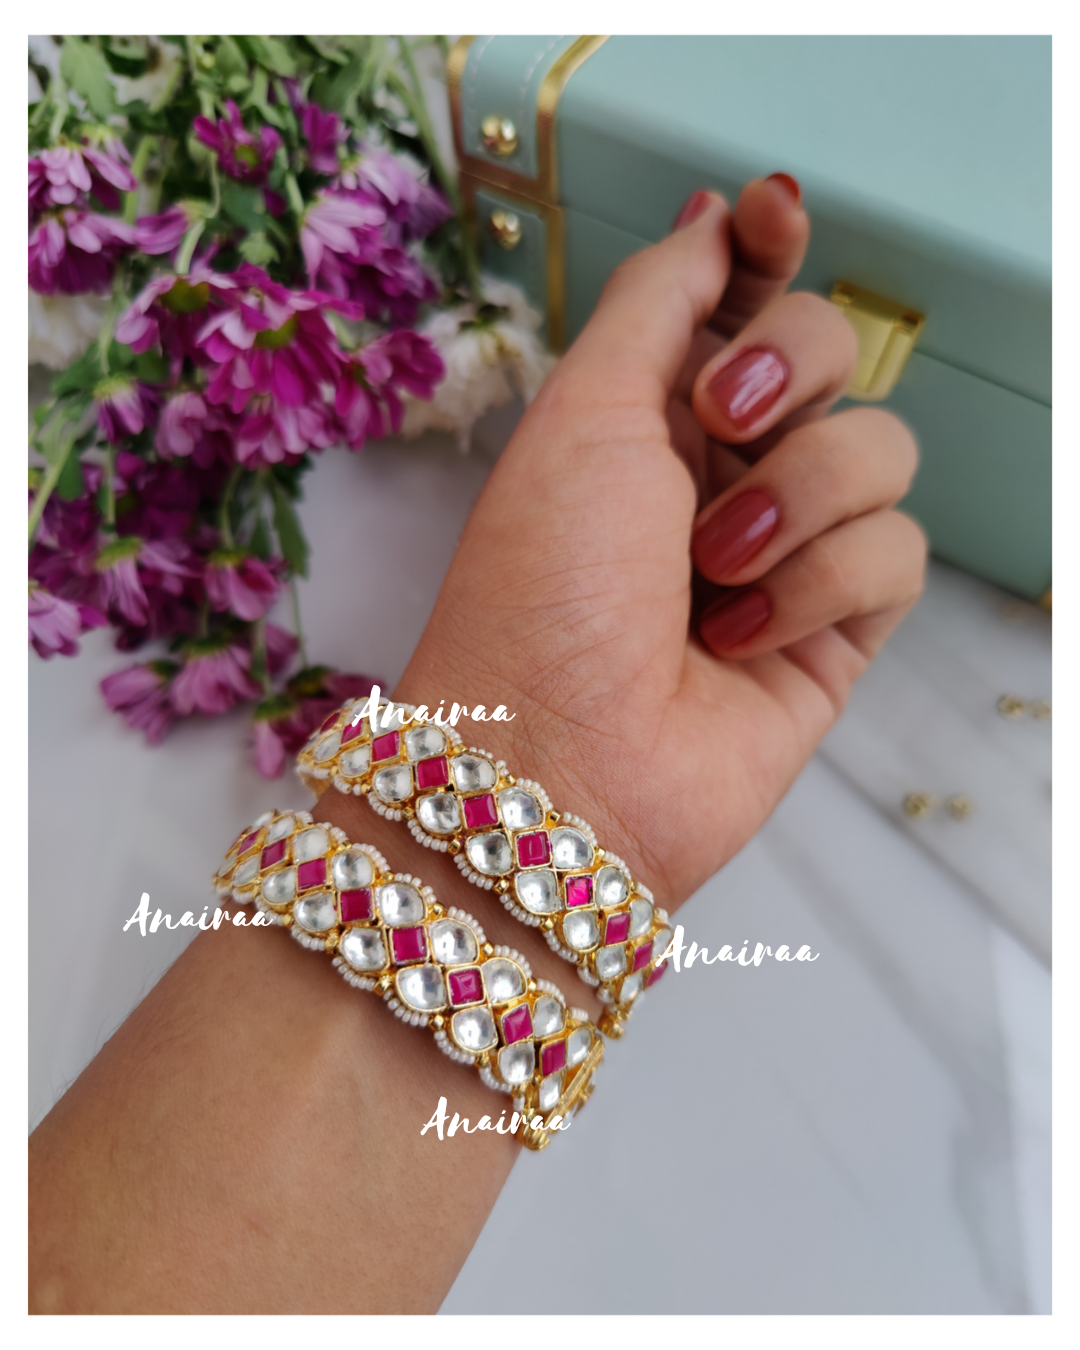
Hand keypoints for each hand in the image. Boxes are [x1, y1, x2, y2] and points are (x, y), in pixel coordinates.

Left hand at [397, 179, 925, 909]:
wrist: (556, 761)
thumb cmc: (541, 585)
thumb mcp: (583, 413)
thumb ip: (657, 300)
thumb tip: (713, 216)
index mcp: (655, 410)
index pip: (743, 299)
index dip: (771, 248)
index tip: (774, 213)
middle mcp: (727, 470)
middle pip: (833, 351)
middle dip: (788, 368)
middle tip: (721, 423)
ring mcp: (789, 548)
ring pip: (881, 449)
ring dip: (795, 498)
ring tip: (710, 570)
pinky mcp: (838, 628)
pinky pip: (894, 552)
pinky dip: (819, 587)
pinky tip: (739, 636)